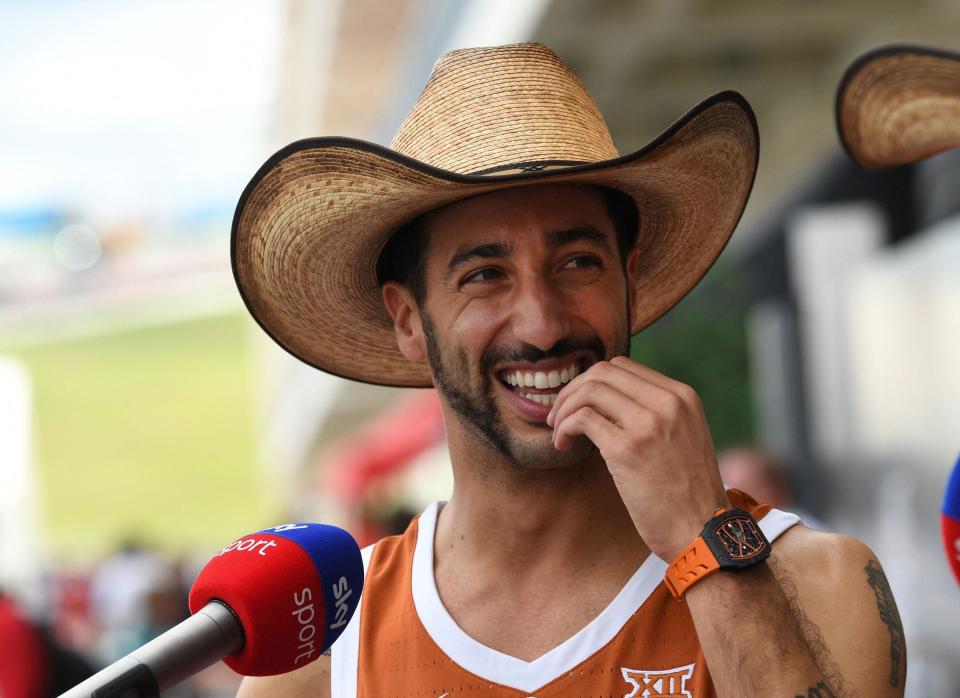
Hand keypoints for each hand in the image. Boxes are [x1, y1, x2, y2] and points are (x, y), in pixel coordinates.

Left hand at [546, 356, 727, 560]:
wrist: (703, 533)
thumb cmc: (688, 494)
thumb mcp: (685, 438)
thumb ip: (657, 414)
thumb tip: (608, 404)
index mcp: (682, 396)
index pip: (623, 366)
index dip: (592, 381)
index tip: (578, 403)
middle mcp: (668, 403)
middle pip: (603, 371)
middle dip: (573, 390)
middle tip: (558, 415)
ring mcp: (648, 423)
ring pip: (589, 390)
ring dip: (564, 408)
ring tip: (559, 431)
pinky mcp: (627, 449)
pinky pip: (582, 419)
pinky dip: (564, 428)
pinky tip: (562, 445)